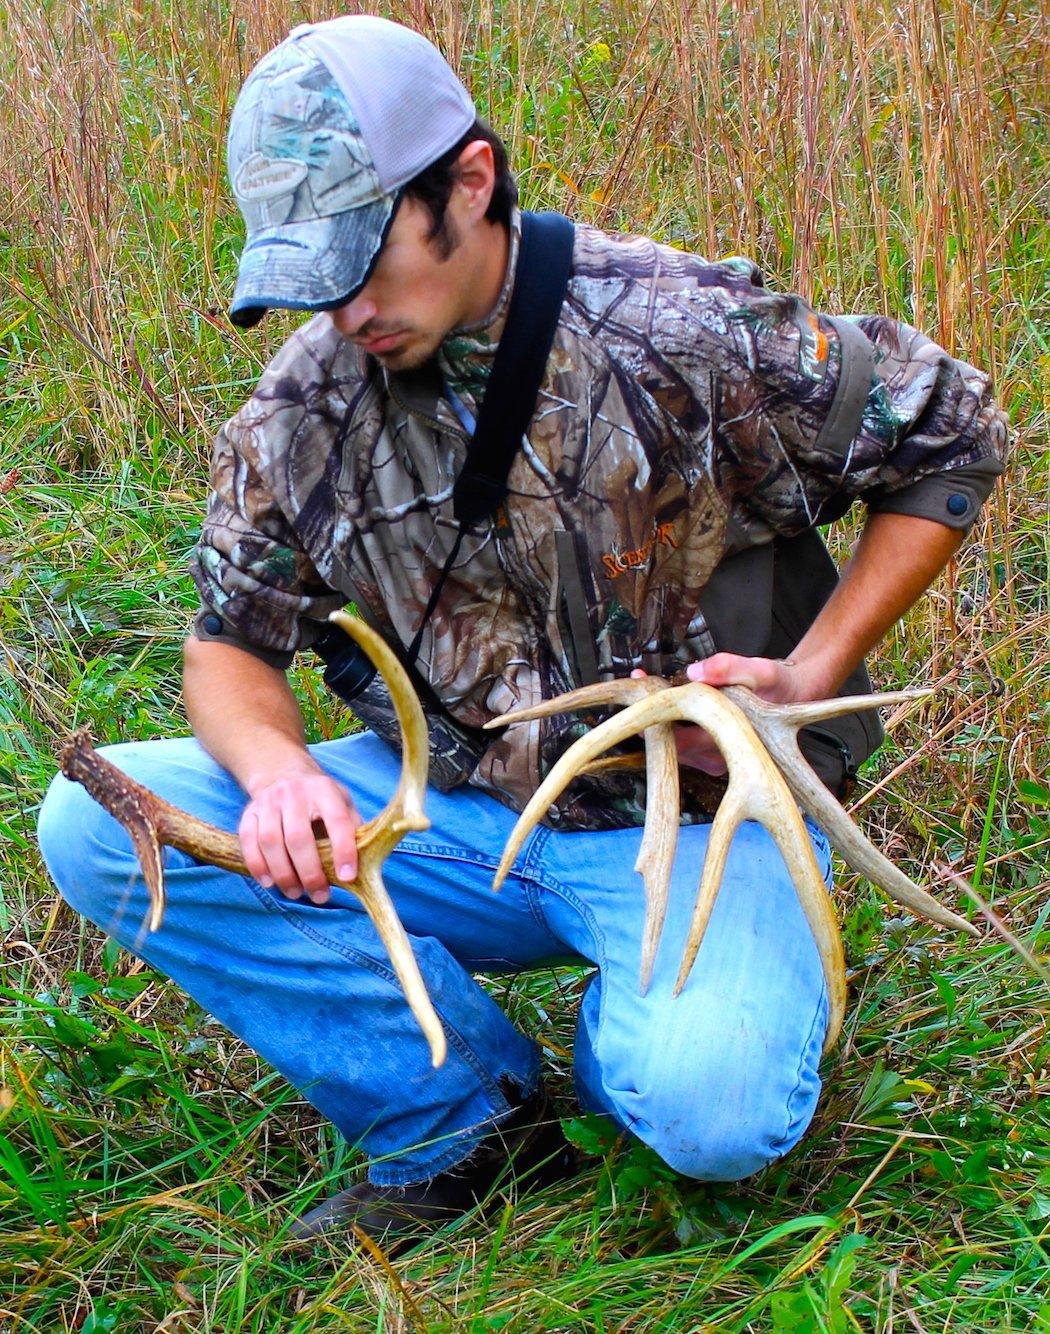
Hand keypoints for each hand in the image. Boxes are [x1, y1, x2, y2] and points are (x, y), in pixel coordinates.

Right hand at [238, 761, 361, 903]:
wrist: (281, 773)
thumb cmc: (319, 798)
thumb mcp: (342, 802)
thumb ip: (353, 828)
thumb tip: (365, 865)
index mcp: (324, 790)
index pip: (337, 821)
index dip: (343, 851)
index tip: (347, 877)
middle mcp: (294, 793)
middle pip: (299, 838)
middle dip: (310, 873)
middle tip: (320, 896)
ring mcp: (268, 802)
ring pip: (271, 842)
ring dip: (283, 874)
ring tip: (295, 893)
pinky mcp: (249, 813)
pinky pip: (249, 842)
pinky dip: (257, 866)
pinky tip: (269, 882)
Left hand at [632, 653, 811, 775]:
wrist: (793, 699)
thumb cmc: (776, 686)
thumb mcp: (760, 671)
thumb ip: (729, 669)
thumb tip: (694, 672)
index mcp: (729, 743)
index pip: (679, 739)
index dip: (655, 716)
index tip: (641, 687)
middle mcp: (718, 760)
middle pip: (670, 744)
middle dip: (650, 713)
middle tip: (637, 683)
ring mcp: (711, 763)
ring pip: (672, 745)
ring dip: (657, 717)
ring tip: (647, 686)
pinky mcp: (707, 758)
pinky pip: (679, 743)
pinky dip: (668, 721)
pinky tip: (661, 697)